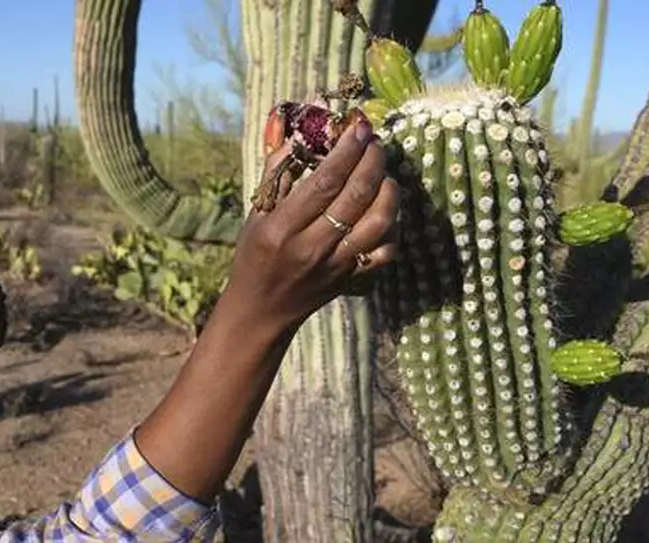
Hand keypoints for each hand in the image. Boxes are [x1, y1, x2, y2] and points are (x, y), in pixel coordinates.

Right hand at [217, 111, 399, 333]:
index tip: (359, 126)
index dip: (347, 150)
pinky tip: (383, 208)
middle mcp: (312, 247)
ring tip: (383, 172)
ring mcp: (336, 265)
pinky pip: (386, 250)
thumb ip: (277, 168)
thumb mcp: (257, 211)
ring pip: (379, 222)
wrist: (261, 310)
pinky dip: (393, 225)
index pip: (325, 181)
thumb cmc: (256, 253)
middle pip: (357, 195)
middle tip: (375, 141)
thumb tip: (294, 125)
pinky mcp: (352, 279)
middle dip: (373, 160)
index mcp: (282, 228)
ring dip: (388, 190)